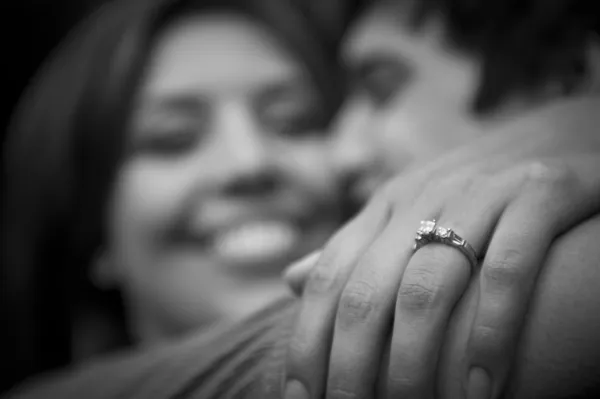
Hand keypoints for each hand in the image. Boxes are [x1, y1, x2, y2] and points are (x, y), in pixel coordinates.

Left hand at [283, 99, 599, 398]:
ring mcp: (480, 192)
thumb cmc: (479, 188)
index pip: (330, 278)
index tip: (301, 395)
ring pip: (426, 287)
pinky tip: (480, 387)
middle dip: (350, 364)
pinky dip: (490, 333)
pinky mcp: (540, 192)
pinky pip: (508, 271)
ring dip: (411, 361)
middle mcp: (422, 196)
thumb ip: (354, 248)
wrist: (564, 128)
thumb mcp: (407, 210)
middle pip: (366, 291)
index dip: (308, 340)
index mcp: (386, 204)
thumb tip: (290, 278)